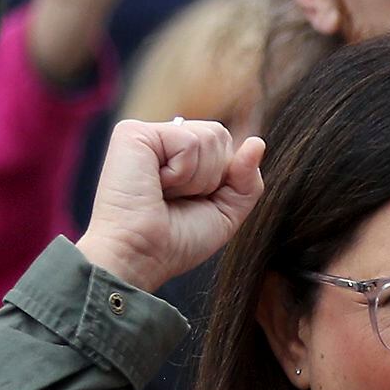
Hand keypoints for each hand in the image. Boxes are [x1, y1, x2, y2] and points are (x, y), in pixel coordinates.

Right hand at [79, 119, 262, 292]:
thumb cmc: (175, 242)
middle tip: (176, 199)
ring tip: (164, 193)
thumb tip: (257, 142)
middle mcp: (162, 141)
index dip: (222, 180)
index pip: (226, 146)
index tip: (192, 204)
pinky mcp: (133, 132)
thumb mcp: (225, 213)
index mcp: (178, 157)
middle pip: (220, 136)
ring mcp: (147, 134)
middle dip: (212, 177)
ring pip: (209, 137)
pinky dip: (182, 172)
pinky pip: (189, 141)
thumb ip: (247, 180)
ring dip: (197, 178)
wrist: (140, 256)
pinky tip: (156, 184)